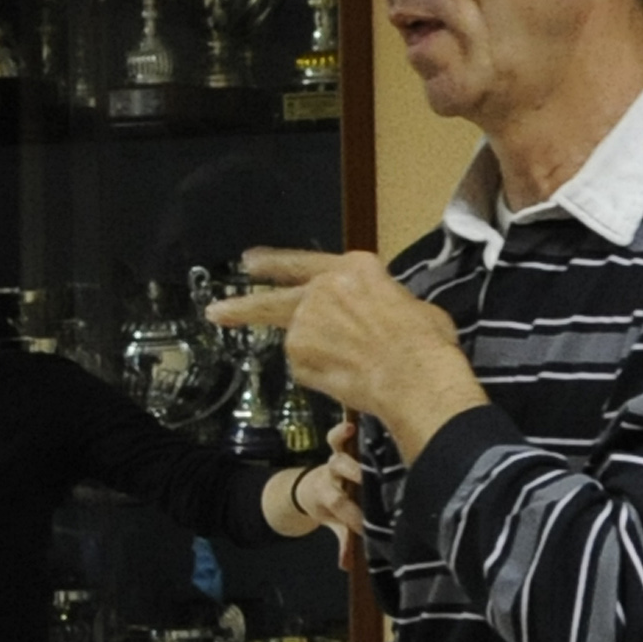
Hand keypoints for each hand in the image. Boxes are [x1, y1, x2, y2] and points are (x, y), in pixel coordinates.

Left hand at [208, 250, 485, 460]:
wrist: (414, 375)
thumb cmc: (425, 341)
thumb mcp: (408, 304)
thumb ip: (374, 302)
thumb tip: (369, 315)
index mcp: (354, 268)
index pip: (304, 262)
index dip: (274, 264)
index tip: (250, 263)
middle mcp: (322, 288)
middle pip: (272, 298)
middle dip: (242, 306)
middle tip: (216, 311)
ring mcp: (305, 320)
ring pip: (296, 339)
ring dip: (312, 354)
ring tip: (341, 366)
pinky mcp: (298, 352)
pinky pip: (304, 366)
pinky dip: (320, 374)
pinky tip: (348, 379)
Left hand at [298, 419, 367, 570]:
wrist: (310, 490)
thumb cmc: (332, 509)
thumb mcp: (336, 525)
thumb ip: (344, 541)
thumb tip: (347, 565)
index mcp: (329, 497)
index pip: (341, 505)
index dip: (353, 514)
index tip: (369, 524)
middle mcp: (331, 477)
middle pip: (339, 473)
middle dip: (355, 475)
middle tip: (372, 478)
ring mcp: (334, 460)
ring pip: (338, 452)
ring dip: (348, 446)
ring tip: (361, 440)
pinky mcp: (338, 447)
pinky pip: (337, 436)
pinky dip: (342, 430)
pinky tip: (353, 424)